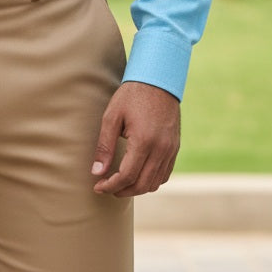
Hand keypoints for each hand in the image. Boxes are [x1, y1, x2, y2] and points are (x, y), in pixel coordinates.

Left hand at [91, 81, 180, 196]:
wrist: (158, 80)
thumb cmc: (132, 96)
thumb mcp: (112, 117)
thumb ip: (104, 147)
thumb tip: (96, 172)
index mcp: (144, 141)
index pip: (127, 175)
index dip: (111, 185)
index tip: (97, 186)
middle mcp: (161, 149)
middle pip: (142, 184)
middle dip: (122, 191)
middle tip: (106, 187)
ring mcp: (170, 149)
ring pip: (155, 183)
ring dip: (136, 188)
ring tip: (120, 184)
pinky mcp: (175, 147)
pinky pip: (164, 174)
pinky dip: (150, 181)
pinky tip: (137, 175)